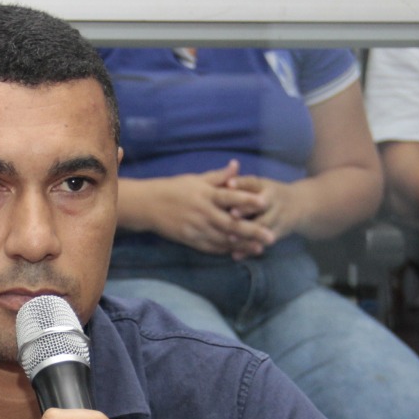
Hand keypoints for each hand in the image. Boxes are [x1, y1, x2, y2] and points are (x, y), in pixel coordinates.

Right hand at [139, 161, 273, 256]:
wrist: (148, 205)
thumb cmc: (174, 189)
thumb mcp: (196, 179)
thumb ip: (219, 176)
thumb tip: (237, 165)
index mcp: (205, 194)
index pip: (230, 197)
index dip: (247, 200)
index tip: (265, 202)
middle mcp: (203, 213)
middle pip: (231, 224)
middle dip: (252, 231)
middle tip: (271, 237)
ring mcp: (196, 229)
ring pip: (223, 240)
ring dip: (242, 245)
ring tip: (260, 249)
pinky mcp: (190, 240)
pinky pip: (211, 247)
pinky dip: (226, 250)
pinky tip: (239, 252)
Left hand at [226, 174, 308, 258]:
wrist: (301, 205)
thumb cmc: (269, 194)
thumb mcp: (260, 185)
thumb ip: (241, 184)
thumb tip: (222, 179)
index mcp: (265, 186)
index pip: (252, 183)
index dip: (241, 183)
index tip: (229, 184)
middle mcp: (273, 200)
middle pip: (259, 205)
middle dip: (246, 209)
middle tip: (231, 214)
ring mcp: (278, 216)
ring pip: (262, 225)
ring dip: (247, 233)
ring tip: (231, 238)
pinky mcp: (279, 232)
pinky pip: (263, 241)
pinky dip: (249, 249)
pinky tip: (236, 255)